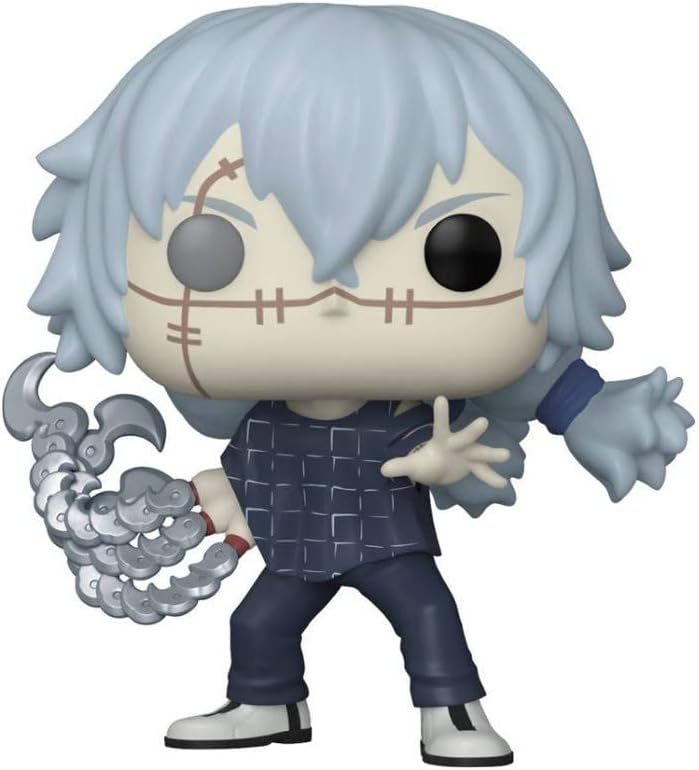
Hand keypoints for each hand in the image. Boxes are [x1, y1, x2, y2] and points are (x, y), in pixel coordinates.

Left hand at [380, 396, 510, 486]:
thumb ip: (401, 466)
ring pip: (481, 453)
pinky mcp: (473, 466)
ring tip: (506, 456)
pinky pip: (484, 472)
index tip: (441, 398)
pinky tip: (503, 483)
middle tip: (483, 422)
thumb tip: (383, 470)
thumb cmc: (424, 462)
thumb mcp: (412, 466)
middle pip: (465, 437)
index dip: (441, 414)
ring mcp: (467, 454)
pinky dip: (492, 478)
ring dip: (493, 454)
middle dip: (473, 431)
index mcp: (441, 440)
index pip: (440, 425)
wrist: (437, 471)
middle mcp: (457, 444)